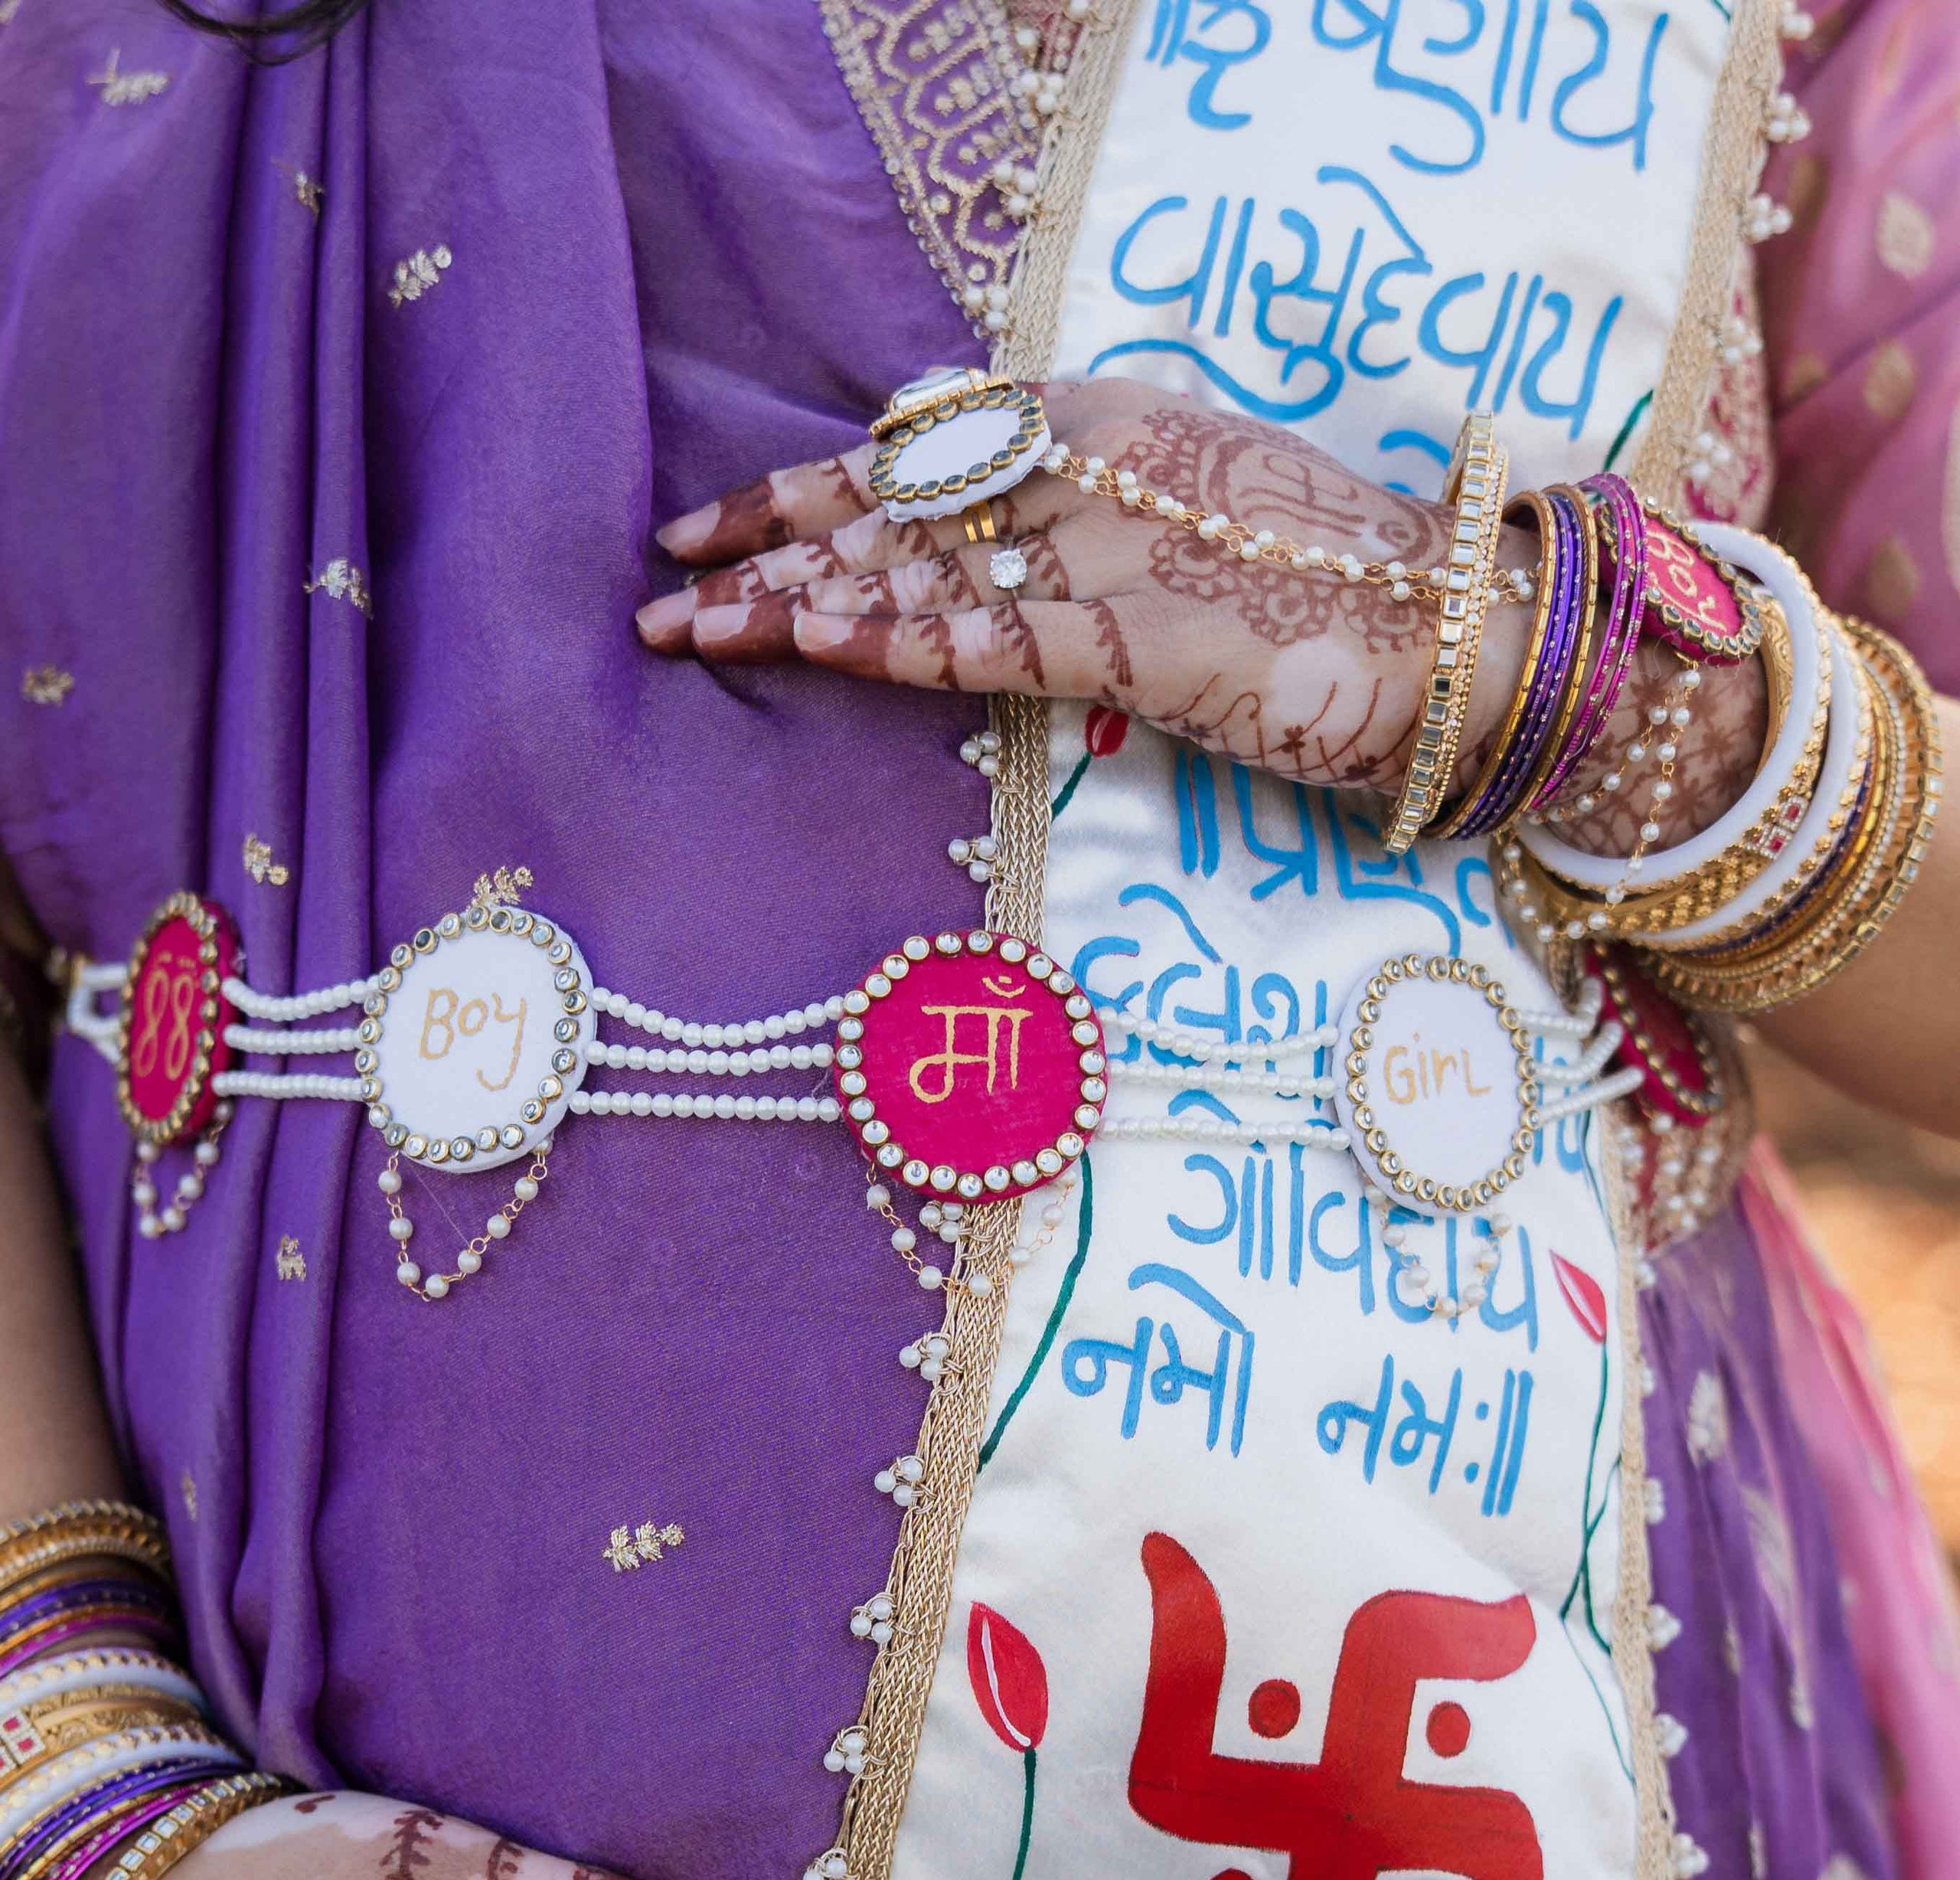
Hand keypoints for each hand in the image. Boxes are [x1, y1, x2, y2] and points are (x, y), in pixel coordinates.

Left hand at [638, 376, 1762, 847]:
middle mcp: (1098, 467)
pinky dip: (889, 641)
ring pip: (916, 569)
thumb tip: (1013, 592)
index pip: (929, 449)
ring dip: (791, 601)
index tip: (727, 521)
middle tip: (660, 586)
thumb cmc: (1342, 595)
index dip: (815, 486)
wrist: (1464, 637)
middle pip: (896, 504)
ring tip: (683, 627)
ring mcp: (1116, 548)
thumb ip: (1103, 542)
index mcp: (1113, 423)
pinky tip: (805, 641)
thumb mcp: (1207, 528)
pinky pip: (986, 640)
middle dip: (767, 544)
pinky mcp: (1139, 638)